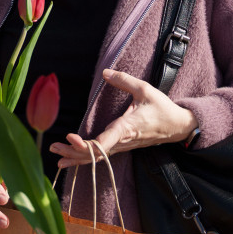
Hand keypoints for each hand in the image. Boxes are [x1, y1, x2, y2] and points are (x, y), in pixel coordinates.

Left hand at [50, 69, 196, 167]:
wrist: (177, 126)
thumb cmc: (162, 108)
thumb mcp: (145, 89)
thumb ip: (124, 81)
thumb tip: (105, 72)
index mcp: (126, 128)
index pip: (103, 143)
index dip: (86, 144)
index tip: (71, 137)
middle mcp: (122, 141)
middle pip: (94, 154)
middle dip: (73, 151)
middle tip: (55, 146)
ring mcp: (122, 146)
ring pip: (97, 157)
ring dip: (76, 156)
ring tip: (57, 155)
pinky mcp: (122, 146)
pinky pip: (101, 156)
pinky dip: (85, 159)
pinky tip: (72, 160)